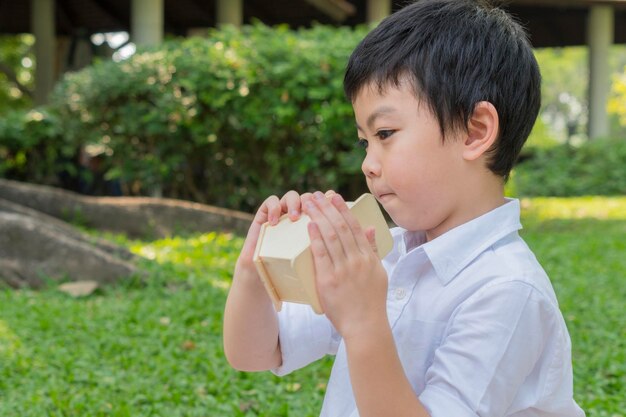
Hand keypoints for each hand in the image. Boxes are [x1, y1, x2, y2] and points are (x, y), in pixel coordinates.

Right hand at [235, 190, 336, 279]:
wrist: (264, 282)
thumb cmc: (292, 279)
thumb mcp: (316, 271)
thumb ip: (332, 260)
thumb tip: (359, 263)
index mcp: (314, 227)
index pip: (325, 207)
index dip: (330, 200)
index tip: (335, 197)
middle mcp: (298, 218)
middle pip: (310, 199)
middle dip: (313, 200)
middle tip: (313, 206)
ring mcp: (281, 216)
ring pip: (291, 196)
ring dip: (294, 202)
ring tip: (294, 216)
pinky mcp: (263, 218)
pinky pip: (269, 203)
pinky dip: (273, 208)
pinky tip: (274, 221)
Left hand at [304, 191, 388, 340]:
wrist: (365, 326)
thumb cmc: (371, 302)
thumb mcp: (378, 273)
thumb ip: (372, 250)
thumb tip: (370, 228)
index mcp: (368, 258)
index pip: (354, 227)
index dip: (343, 210)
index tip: (334, 197)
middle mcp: (356, 260)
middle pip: (340, 228)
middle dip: (327, 208)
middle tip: (316, 195)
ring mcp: (343, 270)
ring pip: (330, 237)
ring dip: (318, 217)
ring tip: (308, 204)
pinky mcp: (329, 280)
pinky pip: (321, 255)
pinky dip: (315, 238)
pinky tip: (309, 226)